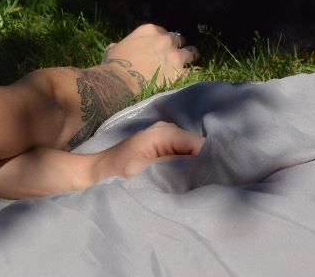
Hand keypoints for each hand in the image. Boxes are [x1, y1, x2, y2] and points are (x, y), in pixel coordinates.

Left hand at [89, 121, 204, 181]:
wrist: (98, 170)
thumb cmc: (118, 170)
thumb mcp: (148, 169)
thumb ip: (175, 165)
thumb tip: (202, 165)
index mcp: (164, 132)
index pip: (198, 144)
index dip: (209, 160)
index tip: (215, 178)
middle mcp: (168, 130)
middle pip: (197, 146)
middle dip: (204, 162)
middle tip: (210, 183)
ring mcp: (165, 137)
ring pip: (191, 150)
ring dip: (196, 165)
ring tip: (202, 183)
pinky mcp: (163, 146)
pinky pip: (182, 154)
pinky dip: (187, 165)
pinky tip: (190, 178)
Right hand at [100, 24, 199, 92]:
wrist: (118, 85)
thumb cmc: (112, 66)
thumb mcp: (114, 48)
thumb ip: (122, 44)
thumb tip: (117, 47)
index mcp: (150, 30)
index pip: (163, 32)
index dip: (162, 41)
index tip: (161, 49)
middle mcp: (165, 40)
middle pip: (179, 39)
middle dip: (177, 47)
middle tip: (174, 57)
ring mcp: (175, 56)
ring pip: (192, 52)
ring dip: (190, 58)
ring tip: (189, 65)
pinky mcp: (181, 74)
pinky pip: (196, 72)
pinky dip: (194, 74)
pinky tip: (192, 78)